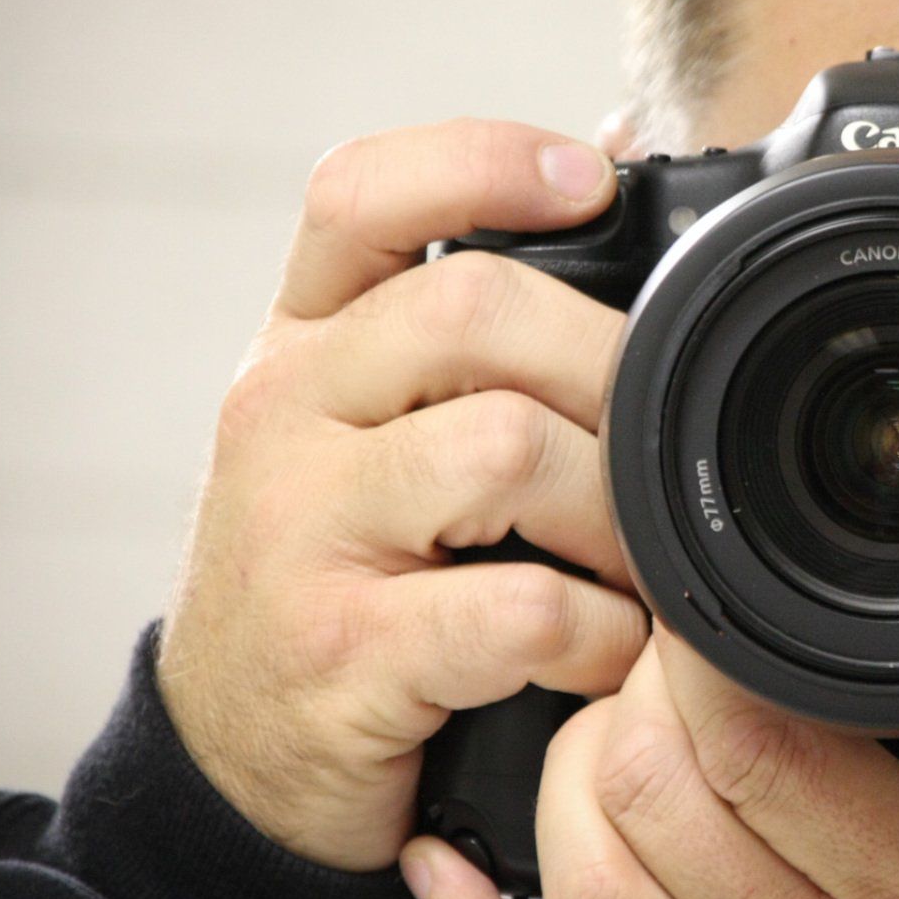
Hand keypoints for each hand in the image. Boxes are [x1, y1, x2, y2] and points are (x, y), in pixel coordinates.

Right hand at [158, 118, 648, 869]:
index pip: (360, 195)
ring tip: (637, 562)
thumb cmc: (345, 561)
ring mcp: (301, 531)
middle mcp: (284, 412)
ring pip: (507, 447)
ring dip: (615, 510)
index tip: (590, 180)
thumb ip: (469, 318)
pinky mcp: (340, 652)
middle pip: (472, 307)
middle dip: (606, 363)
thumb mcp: (371, 421)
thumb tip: (612, 150)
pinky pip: (521, 610)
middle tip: (659, 434)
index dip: (481, 162)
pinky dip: (599, 633)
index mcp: (305, 340)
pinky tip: (604, 651)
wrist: (238, 748)